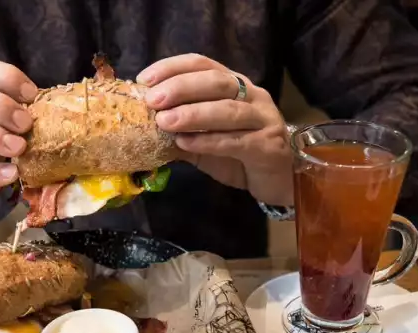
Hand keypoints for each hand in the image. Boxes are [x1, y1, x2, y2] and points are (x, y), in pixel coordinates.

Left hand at [138, 54, 292, 205]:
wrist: (276, 181)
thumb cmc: (238, 156)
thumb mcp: (203, 141)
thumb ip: (179, 131)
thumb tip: (140, 127)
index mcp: (235, 85)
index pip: (202, 64)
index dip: (173, 68)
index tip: (145, 79)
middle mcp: (252, 96)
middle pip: (216, 82)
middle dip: (181, 88)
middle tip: (153, 100)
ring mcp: (264, 119)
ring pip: (228, 110)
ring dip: (193, 114)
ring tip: (164, 122)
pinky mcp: (268, 146)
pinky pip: (236, 141)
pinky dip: (208, 141)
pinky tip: (185, 144)